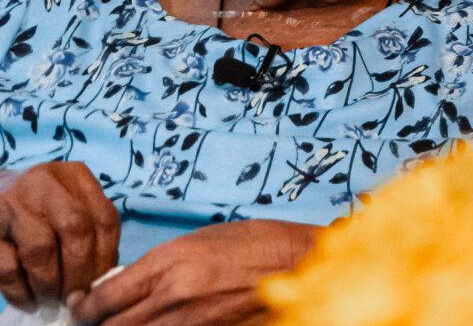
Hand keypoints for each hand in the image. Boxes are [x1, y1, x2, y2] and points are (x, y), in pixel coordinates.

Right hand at [0, 161, 118, 307]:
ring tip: (52, 301)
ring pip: (40, 250)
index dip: (106, 258)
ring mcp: (13, 204)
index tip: (100, 285)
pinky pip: (7, 268)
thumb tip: (105, 276)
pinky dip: (21, 292)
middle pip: (75, 231)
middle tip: (75, 299)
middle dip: (79, 273)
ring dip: (50, 284)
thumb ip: (90, 229)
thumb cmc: (41, 206)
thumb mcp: (71, 203)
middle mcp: (46, 184)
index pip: (104, 218)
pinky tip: (29, 302)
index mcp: (76, 177)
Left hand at [71, 218, 315, 325]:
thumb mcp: (200, 240)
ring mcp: (189, 323)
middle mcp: (172, 295)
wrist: (302, 264)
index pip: (101, 299)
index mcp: (169, 262)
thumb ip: (158, 266)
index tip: (83, 308)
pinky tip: (164, 325)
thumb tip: (124, 286)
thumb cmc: (256, 244)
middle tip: (101, 321)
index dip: (84, 308)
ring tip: (133, 323)